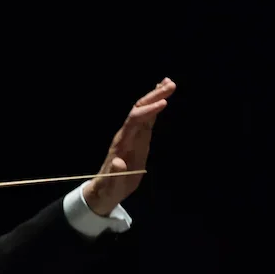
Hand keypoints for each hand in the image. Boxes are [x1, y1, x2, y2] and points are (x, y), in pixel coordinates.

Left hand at [82, 77, 175, 215]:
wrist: (104, 190)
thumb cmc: (109, 189)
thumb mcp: (112, 185)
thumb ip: (115, 175)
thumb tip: (119, 162)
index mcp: (122, 144)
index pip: (134, 122)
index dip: (148, 111)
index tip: (164, 103)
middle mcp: (126, 136)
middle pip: (139, 111)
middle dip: (153, 97)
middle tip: (170, 85)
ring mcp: (132, 136)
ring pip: (142, 112)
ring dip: (154, 97)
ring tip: (168, 82)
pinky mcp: (138, 140)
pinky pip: (145, 119)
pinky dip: (153, 106)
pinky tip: (161, 97)